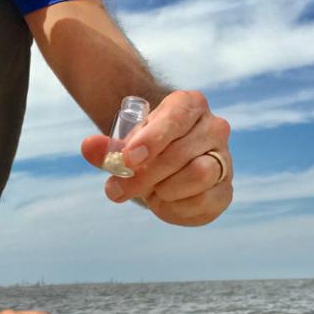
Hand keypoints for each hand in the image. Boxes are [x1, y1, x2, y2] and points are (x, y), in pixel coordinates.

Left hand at [82, 90, 232, 225]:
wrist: (166, 167)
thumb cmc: (146, 150)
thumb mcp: (125, 146)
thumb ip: (106, 148)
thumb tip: (88, 147)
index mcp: (189, 105)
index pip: (175, 118)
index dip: (151, 140)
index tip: (127, 160)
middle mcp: (213, 127)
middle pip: (180, 153)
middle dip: (144, 176)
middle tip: (116, 190)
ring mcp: (224, 159)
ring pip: (197, 175)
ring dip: (163, 189)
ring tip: (150, 190)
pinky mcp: (225, 191)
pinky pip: (204, 202)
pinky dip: (177, 208)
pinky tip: (164, 201)